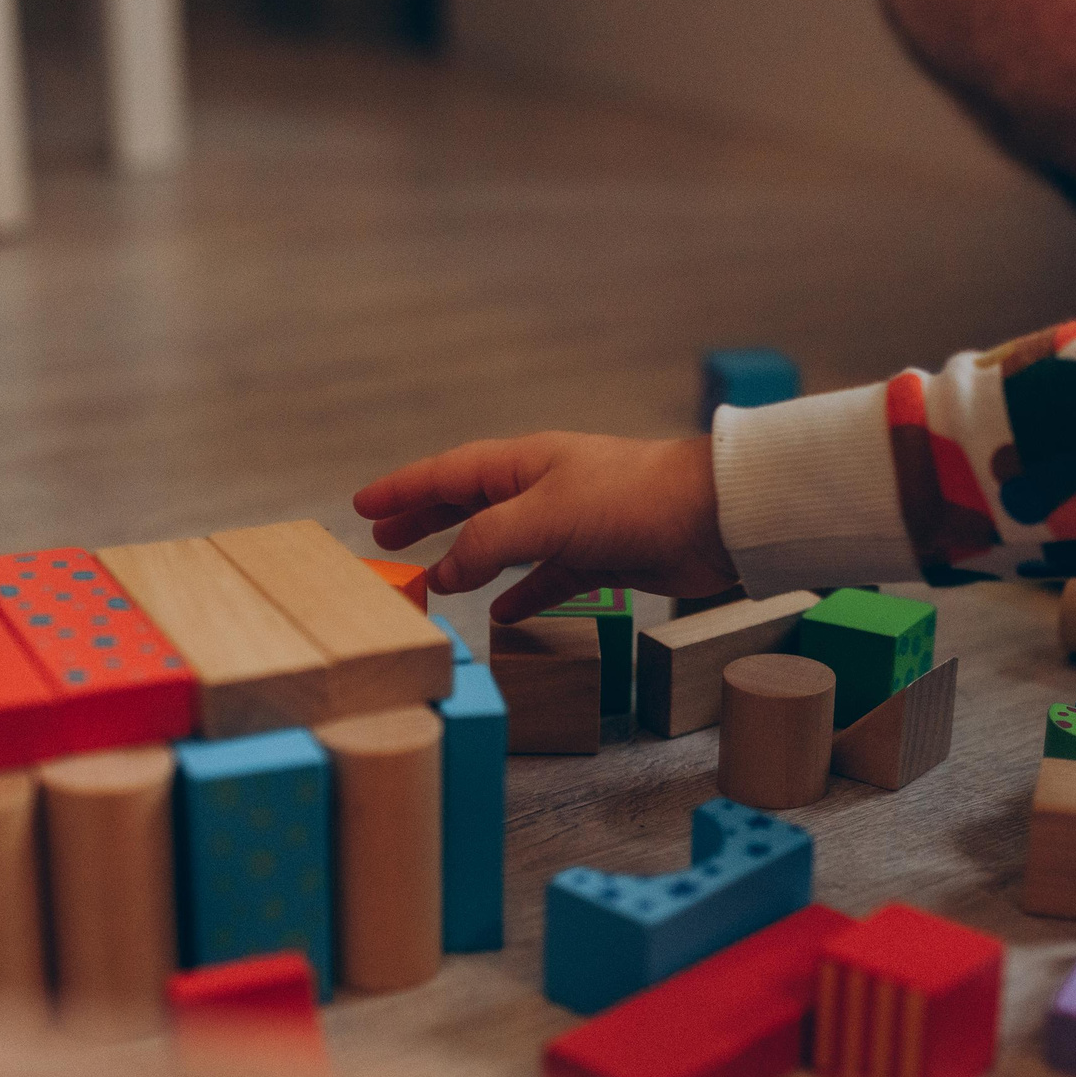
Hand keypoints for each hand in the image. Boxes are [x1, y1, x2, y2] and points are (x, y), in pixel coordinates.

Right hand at [354, 434, 736, 621]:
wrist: (712, 518)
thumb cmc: (631, 500)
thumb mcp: (543, 518)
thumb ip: (486, 543)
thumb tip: (444, 573)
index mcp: (524, 463)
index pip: (447, 473)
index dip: (403, 489)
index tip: (363, 504)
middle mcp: (545, 487)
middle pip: (470, 503)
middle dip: (426, 520)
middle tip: (385, 540)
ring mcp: (573, 522)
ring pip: (505, 542)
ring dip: (468, 559)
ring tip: (435, 578)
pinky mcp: (602, 556)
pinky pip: (548, 577)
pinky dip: (522, 594)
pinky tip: (503, 613)